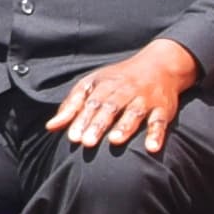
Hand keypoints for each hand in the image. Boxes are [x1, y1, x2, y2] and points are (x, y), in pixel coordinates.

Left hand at [47, 41, 201, 152]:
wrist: (158, 65)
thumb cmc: (118, 80)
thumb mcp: (92, 85)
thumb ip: (72, 106)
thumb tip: (50, 127)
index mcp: (104, 86)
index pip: (91, 104)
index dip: (81, 120)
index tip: (73, 138)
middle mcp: (124, 91)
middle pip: (110, 108)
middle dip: (98, 124)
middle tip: (88, 142)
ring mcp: (144, 99)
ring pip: (134, 113)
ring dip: (125, 127)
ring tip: (114, 141)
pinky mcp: (163, 109)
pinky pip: (160, 121)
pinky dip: (156, 134)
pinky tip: (151, 148)